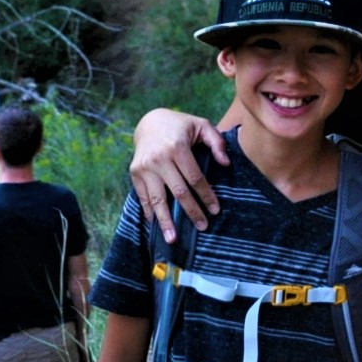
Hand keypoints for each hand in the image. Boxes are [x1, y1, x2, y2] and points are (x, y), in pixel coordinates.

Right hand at [129, 109, 229, 239]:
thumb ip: (217, 142)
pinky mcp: (135, 173)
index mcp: (177, 147)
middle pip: (178, 192)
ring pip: (158, 199)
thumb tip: (226, 164)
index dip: (206, 196)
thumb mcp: (201, 125)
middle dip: (191, 212)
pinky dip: (150, 213)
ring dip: (166, 221)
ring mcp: (144, 167)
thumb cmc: (180, 126)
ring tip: (173, 239)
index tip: (215, 210)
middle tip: (202, 227)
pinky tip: (157, 226)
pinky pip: (143, 197)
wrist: (149, 122)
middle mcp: (159, 158)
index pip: (195, 178)